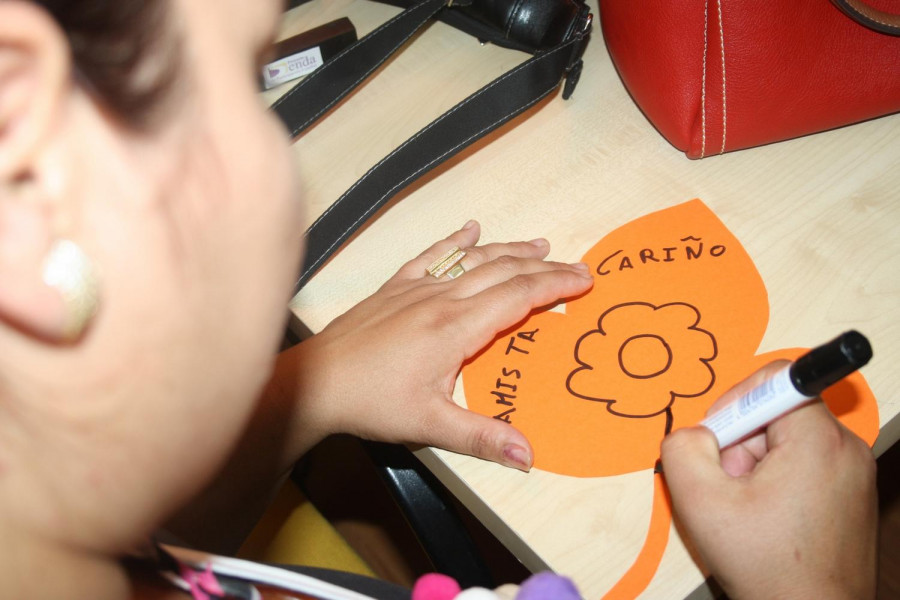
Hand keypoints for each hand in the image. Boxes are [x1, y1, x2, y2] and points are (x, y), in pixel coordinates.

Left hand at [280, 221, 592, 469]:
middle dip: (543, 268)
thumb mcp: (430, 425)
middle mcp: (440, 299)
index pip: (518, 297)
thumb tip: (529, 455)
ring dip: (508, 251)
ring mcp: (416, 290)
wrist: (316, 382)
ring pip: (472, 260)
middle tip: (575, 266)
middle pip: (502, 272)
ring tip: (538, 245)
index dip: (554, 286)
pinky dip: (454, 242)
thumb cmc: (371, 403)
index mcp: (456, 327)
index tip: (584, 280)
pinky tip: (469, 229)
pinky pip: (431, 257)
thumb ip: (482, 437)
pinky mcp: (394, 289)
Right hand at [660, 363, 877, 598]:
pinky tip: (766, 518)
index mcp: (818, 440)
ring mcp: (854, 473)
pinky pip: (804, 463)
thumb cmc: (766, 565)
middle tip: (729, 487)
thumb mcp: (701, 503)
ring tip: (748, 510)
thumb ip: (683, 448)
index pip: (775, 379)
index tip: (719, 441)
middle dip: (741, 442)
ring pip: (787, 440)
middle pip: (777, 412)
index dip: (735, 403)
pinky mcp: (852, 493)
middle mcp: (846, 448)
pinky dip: (776, 480)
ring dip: (756, 464)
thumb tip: (694, 432)